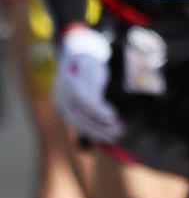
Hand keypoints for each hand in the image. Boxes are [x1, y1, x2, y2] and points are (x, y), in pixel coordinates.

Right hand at [52, 24, 123, 142]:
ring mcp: (60, 104)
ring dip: (97, 132)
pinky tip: (107, 135)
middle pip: (78, 115)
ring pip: (77, 123)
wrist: (73, 61)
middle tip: (119, 131)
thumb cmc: (86, 62)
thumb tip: (96, 106)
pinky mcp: (65, 112)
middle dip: (99, 126)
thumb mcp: (92, 65)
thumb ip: (92, 81)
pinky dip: (92, 131)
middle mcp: (59, 94)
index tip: (112, 117)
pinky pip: (77, 124)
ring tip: (116, 136)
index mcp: (66, 79)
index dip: (96, 110)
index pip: (81, 99)